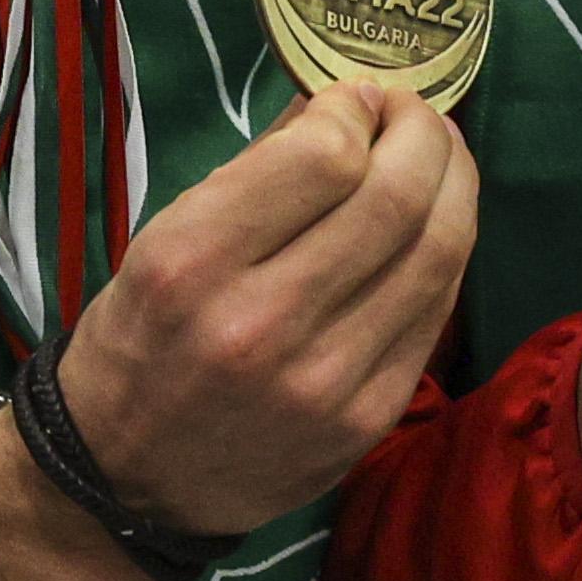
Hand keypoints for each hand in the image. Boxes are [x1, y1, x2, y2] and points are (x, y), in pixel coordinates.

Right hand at [53, 79, 479, 539]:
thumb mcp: (163, 241)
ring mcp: (326, 380)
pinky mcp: (371, 419)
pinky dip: (447, 250)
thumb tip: (348, 104)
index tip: (358, 98)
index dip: (358, 110)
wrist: (127, 483)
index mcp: (191, 266)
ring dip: (454, 183)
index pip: (323, 159)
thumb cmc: (141, 341)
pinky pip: (437, 311)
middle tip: (415, 114)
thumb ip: (259, 170)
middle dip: (423, 132)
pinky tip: (435, 224)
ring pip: (437, 251)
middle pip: (396, 198)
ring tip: (440, 155)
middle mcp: (260, 324)